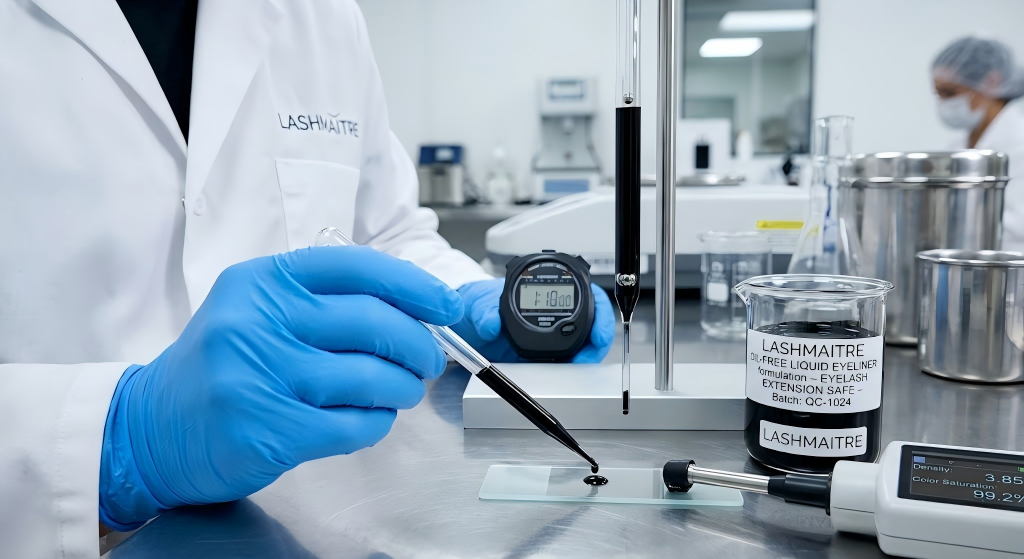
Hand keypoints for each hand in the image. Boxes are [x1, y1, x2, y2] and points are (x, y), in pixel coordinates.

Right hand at [99, 247, 462, 528]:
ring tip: (399, 392)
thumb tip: (413, 310)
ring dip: (401, 389)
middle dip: (418, 345)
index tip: (444, 306)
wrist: (152, 428)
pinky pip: (354, 425)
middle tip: (426, 360)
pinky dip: (377, 424)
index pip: (358, 267)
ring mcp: (261, 377)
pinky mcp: (268, 430)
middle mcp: (258, 321)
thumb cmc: (220, 366)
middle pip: (375, 322)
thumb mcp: (256, 309)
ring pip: (372, 377)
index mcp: (262, 281)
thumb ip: (323, 302)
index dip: (414, 286)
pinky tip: (370, 419)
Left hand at [450, 278, 614, 363]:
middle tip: (589, 356)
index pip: (587, 297)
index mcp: (546, 293)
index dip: (599, 315)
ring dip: (585, 357)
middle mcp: (552, 315)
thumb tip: (490, 324)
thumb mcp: (478, 303)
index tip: (598, 332)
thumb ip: (485, 312)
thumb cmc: (476, 302)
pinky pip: (561, 364)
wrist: (464, 323)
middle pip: (590, 326)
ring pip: (580, 347)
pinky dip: (568, 370)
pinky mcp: (539, 357)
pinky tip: (565, 374)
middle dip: (596, 343)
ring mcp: (548, 336)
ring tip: (578, 367)